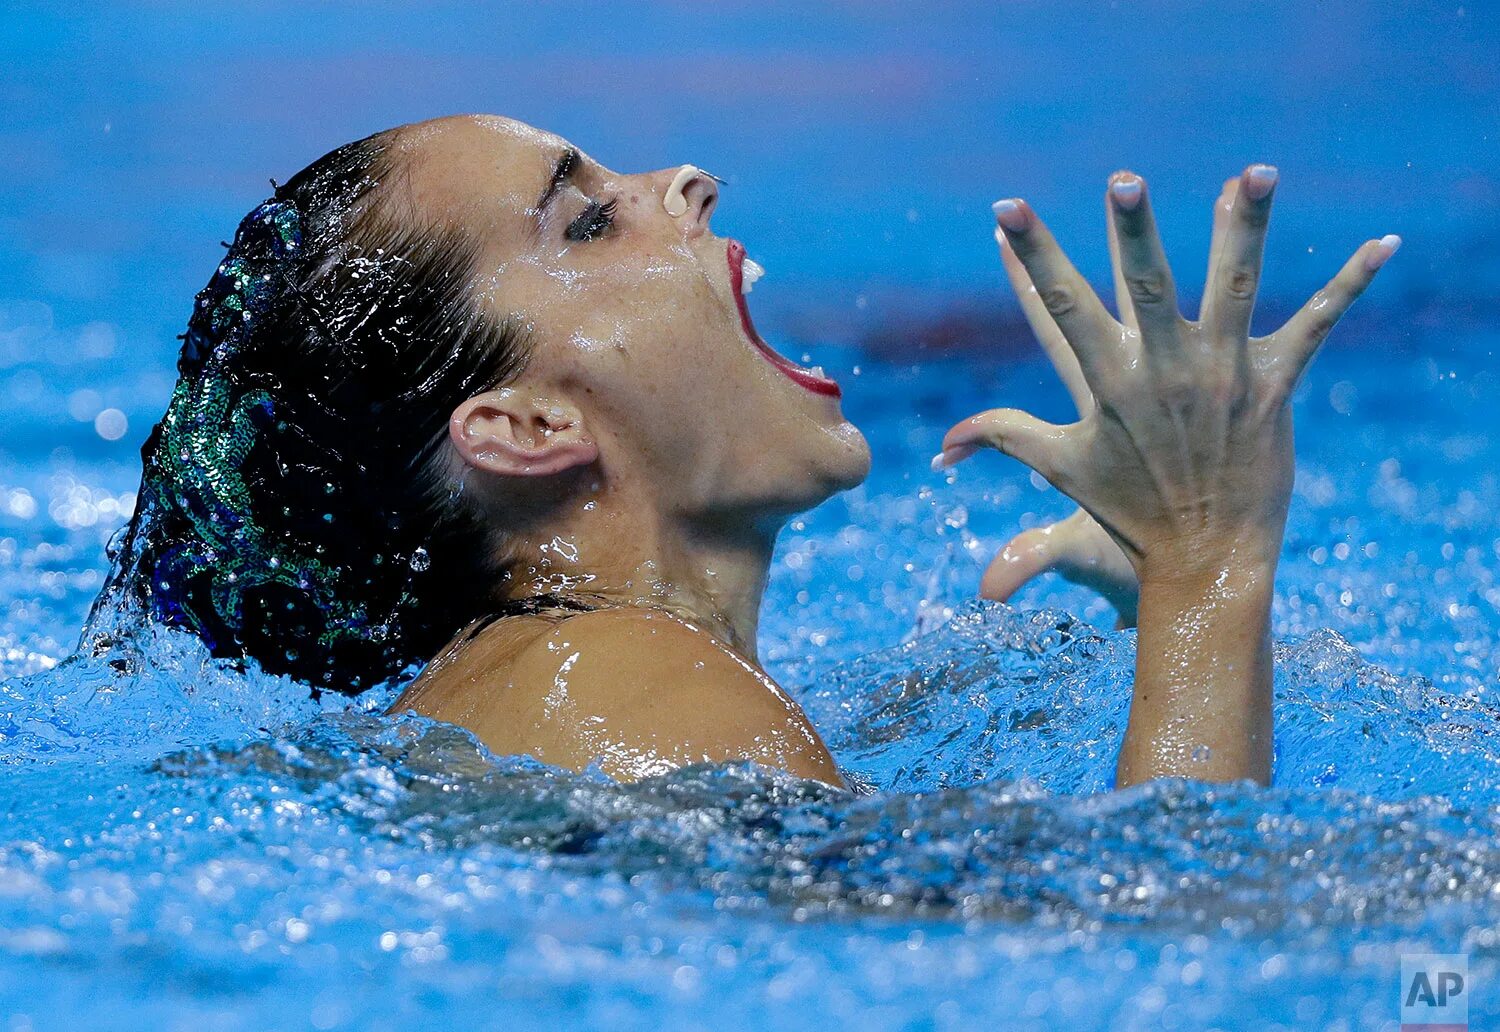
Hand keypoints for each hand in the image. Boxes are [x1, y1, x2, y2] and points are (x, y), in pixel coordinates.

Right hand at [940, 165, 1397, 586]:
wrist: (1205, 559)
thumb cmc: (1129, 513)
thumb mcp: (1062, 469)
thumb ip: (1002, 439)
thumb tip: (942, 448)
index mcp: (1106, 383)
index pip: (1058, 308)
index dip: (1030, 258)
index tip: (1005, 212)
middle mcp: (1161, 370)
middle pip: (1142, 285)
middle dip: (1130, 231)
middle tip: (1123, 180)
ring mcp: (1220, 374)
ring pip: (1233, 286)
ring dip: (1245, 227)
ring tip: (1255, 171)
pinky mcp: (1272, 385)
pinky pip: (1317, 325)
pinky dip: (1351, 284)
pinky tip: (1384, 245)